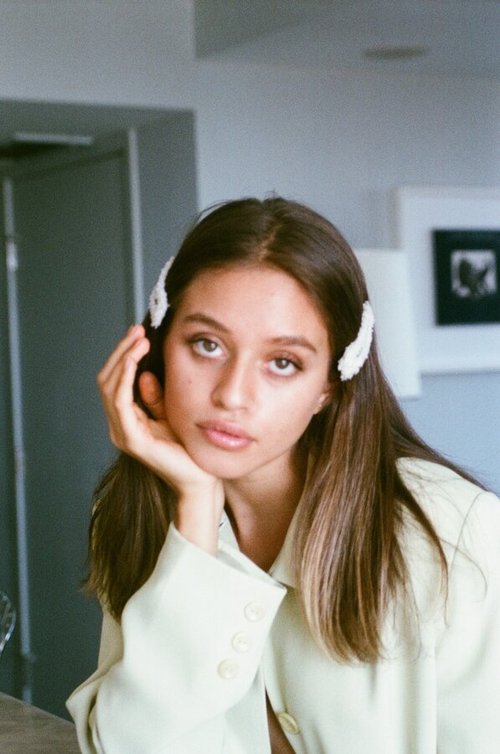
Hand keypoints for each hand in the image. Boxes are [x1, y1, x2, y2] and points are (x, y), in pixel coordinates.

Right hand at [97, 326, 223, 551]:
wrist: (201, 480)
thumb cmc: (189, 449)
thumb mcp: (171, 414)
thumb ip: (156, 397)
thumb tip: (145, 372)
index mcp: (127, 420)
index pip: (115, 381)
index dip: (123, 355)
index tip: (139, 333)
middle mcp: (120, 426)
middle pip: (107, 380)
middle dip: (120, 351)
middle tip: (137, 330)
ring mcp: (123, 433)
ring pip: (110, 387)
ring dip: (122, 358)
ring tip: (139, 339)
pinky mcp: (133, 440)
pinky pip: (120, 402)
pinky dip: (125, 377)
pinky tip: (136, 360)